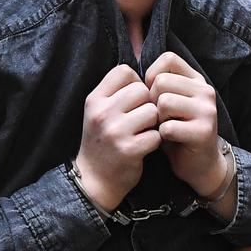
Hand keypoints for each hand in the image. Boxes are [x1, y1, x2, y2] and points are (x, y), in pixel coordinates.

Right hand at [76, 65, 160, 210]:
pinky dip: (155, 141)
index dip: (135, 82)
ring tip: (143, 131)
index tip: (134, 98)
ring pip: (152, 111)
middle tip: (142, 117)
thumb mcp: (98, 111)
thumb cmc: (101, 141)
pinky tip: (145, 145)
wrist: (93, 179)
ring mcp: (115, 131)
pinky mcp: (129, 150)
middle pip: (142, 90)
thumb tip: (144, 73)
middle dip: (147, 102)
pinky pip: (156, 134)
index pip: (124, 71)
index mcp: (95, 99)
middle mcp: (103, 113)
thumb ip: (115, 92)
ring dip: (154, 122)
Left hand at [144, 52, 224, 197]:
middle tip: (159, 117)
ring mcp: (206, 111)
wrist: (198, 164)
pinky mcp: (203, 131)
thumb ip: (157, 83)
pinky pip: (168, 127)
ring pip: (164, 102)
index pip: (168, 59)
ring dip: (157, 118)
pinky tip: (170, 140)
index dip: (152, 75)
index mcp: (196, 80)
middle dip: (152, 101)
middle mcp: (205, 91)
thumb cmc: (175, 129)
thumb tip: (127, 67)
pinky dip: (162, 136)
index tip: (153, 94)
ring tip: (165, 127)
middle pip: (162, 81)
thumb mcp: (168, 101)